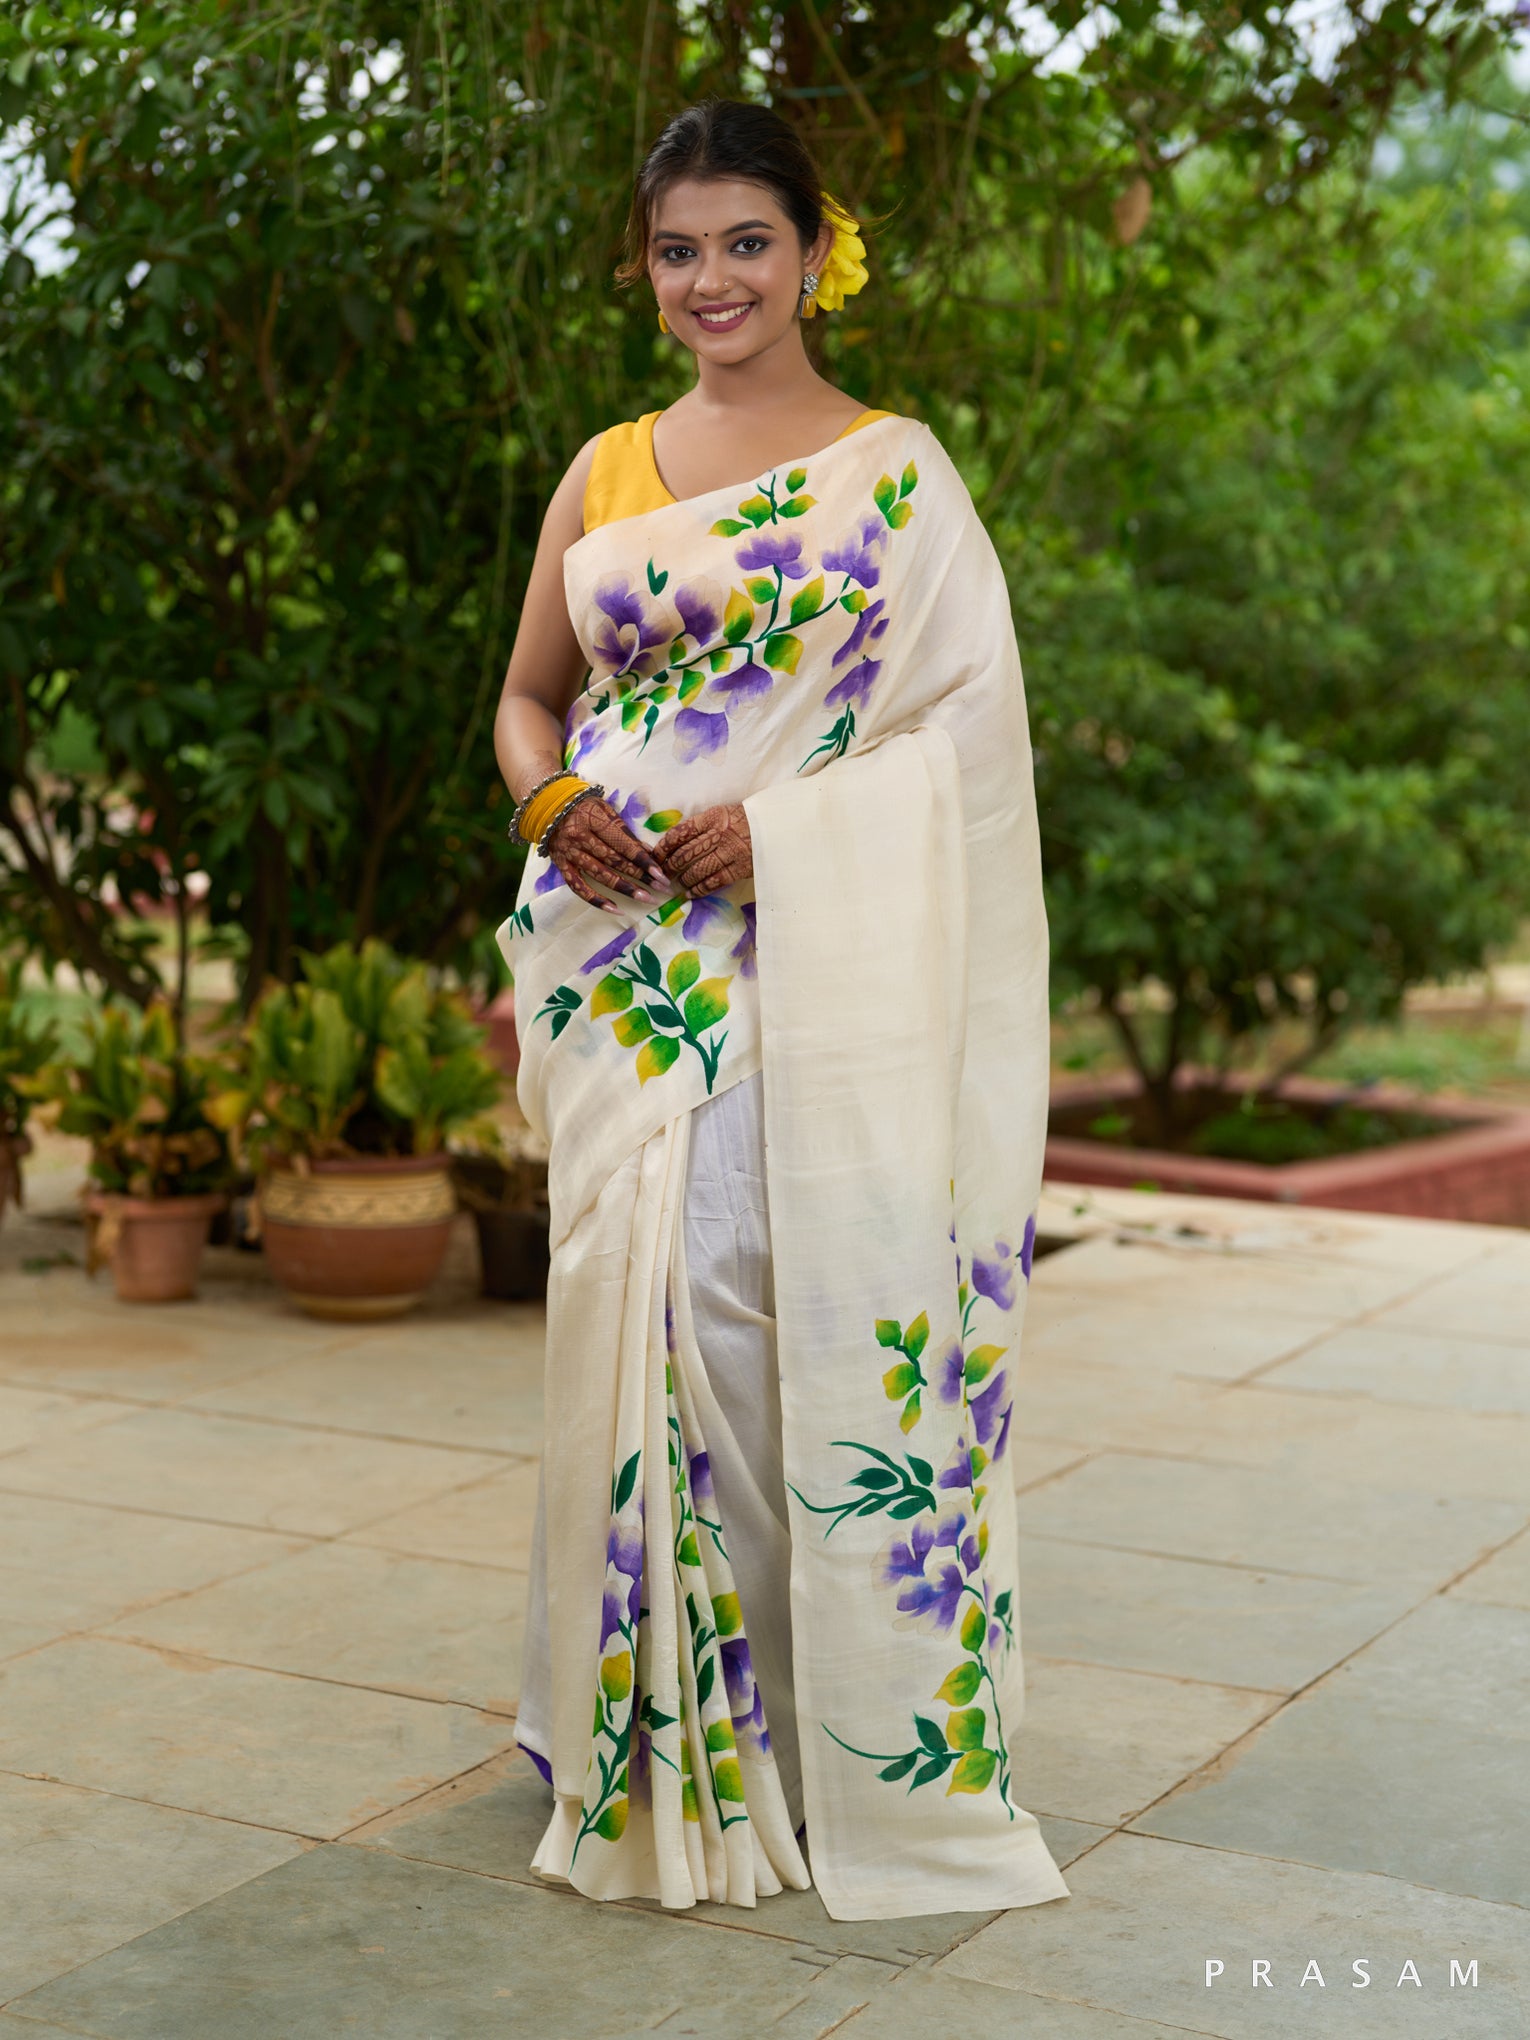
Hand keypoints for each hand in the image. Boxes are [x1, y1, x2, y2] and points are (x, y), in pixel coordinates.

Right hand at [544, 797, 668, 915]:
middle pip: (614, 861)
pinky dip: (597, 900)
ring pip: (600, 876)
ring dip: (625, 889)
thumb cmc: (582, 806)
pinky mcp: (561, 866)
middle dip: (640, 876)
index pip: (623, 844)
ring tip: (646, 898)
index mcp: (593, 820)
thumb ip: (624, 830)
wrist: (547, 806)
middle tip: (661, 888)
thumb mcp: (604, 809)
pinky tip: (616, 909)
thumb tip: (648, 851)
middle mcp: (579, 838)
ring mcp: (569, 853)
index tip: (660, 873)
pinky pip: (579, 887)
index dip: (643, 860)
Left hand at [651, 803, 752, 896]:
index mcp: (713, 817)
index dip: (664, 846)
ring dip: (683, 879)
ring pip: (697, 869)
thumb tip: (676, 840)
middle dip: (670, 865)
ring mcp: (729, 853)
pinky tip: (690, 893)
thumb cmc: (747, 820)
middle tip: (661, 872)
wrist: (777, 827)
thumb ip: (702, 824)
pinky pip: (714, 882)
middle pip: (686, 853)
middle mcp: (719, 835)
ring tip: (677, 883)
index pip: (681, 832)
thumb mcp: (723, 813)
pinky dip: (699, 889)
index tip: (655, 854)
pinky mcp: (739, 869)